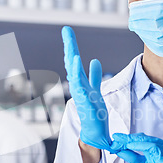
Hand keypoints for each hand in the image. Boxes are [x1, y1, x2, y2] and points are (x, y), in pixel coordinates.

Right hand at [62, 26, 111, 150]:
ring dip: (73, 62)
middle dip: (70, 46)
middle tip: (66, 30)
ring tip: (73, 49)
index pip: (74, 60)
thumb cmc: (94, 111)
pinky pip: (81, 88)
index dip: (71, 45)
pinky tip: (78, 64)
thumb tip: (94, 61)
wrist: (95, 132)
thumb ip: (94, 76)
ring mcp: (80, 93)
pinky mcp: (85, 102)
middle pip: (71, 63)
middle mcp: (77, 85)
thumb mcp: (95, 89)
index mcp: (80, 81)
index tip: (67, 31)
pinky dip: (79, 77)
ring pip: (74, 75)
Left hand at [111, 133, 162, 162]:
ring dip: (131, 140)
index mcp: (153, 147)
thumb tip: (120, 151)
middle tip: (115, 139)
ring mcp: (162, 148)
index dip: (125, 139)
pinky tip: (130, 146)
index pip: (137, 140)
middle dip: (126, 138)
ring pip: (145, 139)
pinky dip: (140, 145)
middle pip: (140, 138)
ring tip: (120, 142)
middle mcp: (158, 145)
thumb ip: (132, 157)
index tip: (115, 139)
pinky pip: (151, 146)